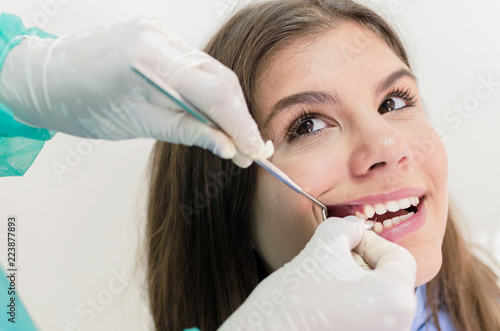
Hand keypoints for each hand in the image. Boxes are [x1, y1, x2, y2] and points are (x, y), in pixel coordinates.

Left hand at [0, 16, 272, 166]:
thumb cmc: (81, 104)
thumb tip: (227, 146)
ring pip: (212, 72)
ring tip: (234, 139)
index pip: (215, 92)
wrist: (50, 78)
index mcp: (149, 60)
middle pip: (221, 79)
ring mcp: (160, 33)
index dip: (241, 124)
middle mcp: (160, 38)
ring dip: (226, 107)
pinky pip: (196, 66)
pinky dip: (209, 93)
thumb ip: (188, 132)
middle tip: (249, 150)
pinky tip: (213, 115)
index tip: (256, 150)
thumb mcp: (138, 124)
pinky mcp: (159, 37)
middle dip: (239, 117)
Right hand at [219, 216, 416, 330]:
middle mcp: (397, 326)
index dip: (370, 242)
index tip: (344, 242)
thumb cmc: (296, 297)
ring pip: (376, 298)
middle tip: (331, 258)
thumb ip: (344, 228)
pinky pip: (365, 317)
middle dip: (361, 261)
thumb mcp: (322, 248)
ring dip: (353, 281)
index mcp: (397, 300)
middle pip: (388, 279)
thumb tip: (353, 227)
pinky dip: (349, 303)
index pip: (399, 257)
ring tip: (324, 279)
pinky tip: (322, 300)